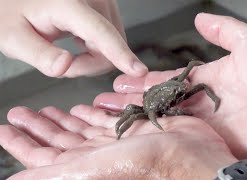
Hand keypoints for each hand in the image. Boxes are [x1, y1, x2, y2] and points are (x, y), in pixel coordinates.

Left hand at [0, 0, 147, 76]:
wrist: (18, 0)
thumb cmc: (12, 13)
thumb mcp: (13, 36)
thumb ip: (39, 54)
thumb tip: (65, 66)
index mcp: (69, 4)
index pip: (101, 32)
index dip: (119, 54)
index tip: (138, 70)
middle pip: (111, 44)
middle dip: (89, 63)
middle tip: (62, 64)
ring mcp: (101, 2)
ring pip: (113, 43)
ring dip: (93, 57)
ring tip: (67, 53)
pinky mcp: (105, 9)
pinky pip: (111, 38)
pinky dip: (97, 49)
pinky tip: (78, 45)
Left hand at [0, 106, 235, 178]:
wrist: (190, 156)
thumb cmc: (147, 165)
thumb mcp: (94, 169)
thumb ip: (56, 173)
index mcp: (82, 166)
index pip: (42, 156)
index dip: (22, 143)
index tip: (6, 128)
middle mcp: (95, 155)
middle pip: (58, 140)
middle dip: (39, 127)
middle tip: (21, 113)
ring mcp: (113, 140)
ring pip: (79, 128)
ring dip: (62, 119)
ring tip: (46, 109)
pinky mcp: (131, 127)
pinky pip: (105, 119)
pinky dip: (92, 112)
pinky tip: (83, 106)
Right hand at [94, 13, 246, 164]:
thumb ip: (223, 30)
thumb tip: (200, 18)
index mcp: (209, 79)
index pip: (169, 80)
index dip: (145, 79)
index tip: (124, 79)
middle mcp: (204, 103)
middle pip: (161, 102)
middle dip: (133, 101)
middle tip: (107, 100)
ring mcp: (206, 124)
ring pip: (164, 121)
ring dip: (138, 119)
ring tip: (111, 117)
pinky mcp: (211, 142)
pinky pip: (179, 139)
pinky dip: (157, 137)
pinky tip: (136, 136)